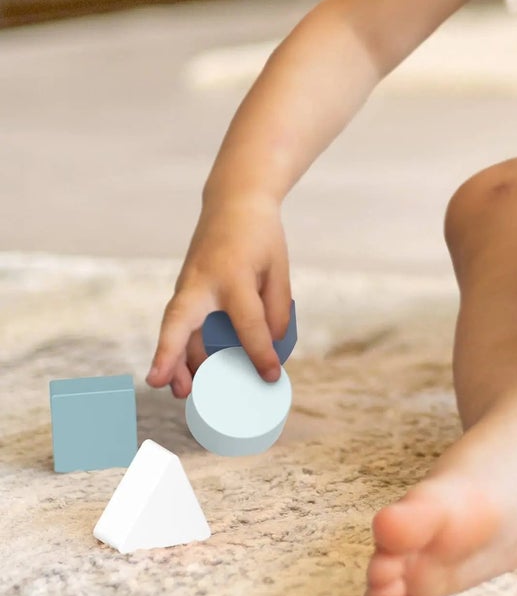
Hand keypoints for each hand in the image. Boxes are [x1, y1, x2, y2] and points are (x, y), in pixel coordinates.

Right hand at [147, 197, 290, 397]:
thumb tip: (270, 348)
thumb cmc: (260, 237)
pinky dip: (181, 348)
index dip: (260, 352)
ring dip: (173, 359)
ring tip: (180, 392)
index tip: (270, 376)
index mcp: (234, 274)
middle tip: (159, 384)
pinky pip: (180, 323)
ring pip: (174, 326)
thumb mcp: (278, 268)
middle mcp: (204, 281)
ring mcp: (188, 285)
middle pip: (179, 320)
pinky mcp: (185, 290)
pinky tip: (188, 372)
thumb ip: (276, 308)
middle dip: (169, 353)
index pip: (247, 321)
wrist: (234, 204)